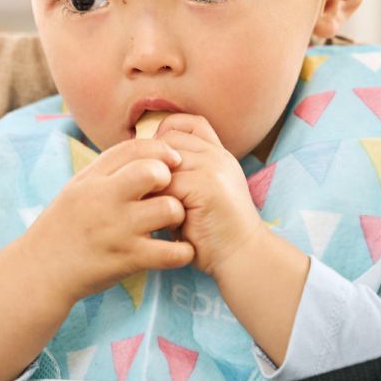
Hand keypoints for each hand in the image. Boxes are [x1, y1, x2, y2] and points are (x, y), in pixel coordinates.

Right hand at [23, 138, 194, 306]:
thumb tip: (145, 153)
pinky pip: (171, 252)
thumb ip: (108, 170)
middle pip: (153, 172)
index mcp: (91, 178)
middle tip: (169, 192)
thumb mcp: (78, 187)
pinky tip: (179, 250)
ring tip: (171, 223)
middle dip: (170, 178)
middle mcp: (104, 199)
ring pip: (169, 209)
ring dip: (178, 215)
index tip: (172, 160)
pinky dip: (183, 252)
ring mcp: (117, 229)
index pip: (134, 148)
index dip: (160, 149)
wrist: (40, 271)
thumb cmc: (64, 226)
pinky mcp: (127, 259)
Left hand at [152, 114, 262, 278]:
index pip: (189, 123)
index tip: (153, 160)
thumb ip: (179, 177)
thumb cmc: (212, 233)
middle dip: (151, 160)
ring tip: (147, 204)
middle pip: (171, 139)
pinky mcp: (207, 185)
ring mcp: (214, 168)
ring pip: (165, 161)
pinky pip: (167, 183)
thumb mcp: (197, 197)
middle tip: (143, 188)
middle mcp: (218, 156)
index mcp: (219, 155)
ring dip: (151, 182)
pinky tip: (156, 217)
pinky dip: (156, 199)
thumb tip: (138, 167)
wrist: (242, 257)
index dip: (166, 134)